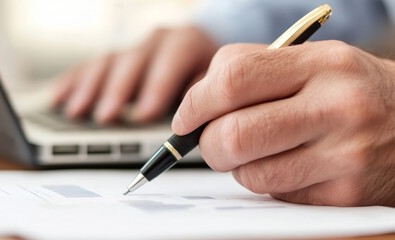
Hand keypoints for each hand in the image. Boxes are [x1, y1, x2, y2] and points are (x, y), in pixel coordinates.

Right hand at [51, 26, 216, 122]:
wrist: (197, 48)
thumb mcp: (213, 78)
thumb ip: (203, 94)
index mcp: (185, 43)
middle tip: (106, 117)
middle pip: (132, 62)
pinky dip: (74, 82)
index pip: (170, 61)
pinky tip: (59, 97)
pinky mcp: (117, 58)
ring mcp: (133, 48)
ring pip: (107, 64)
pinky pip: (91, 67)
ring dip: (90, 89)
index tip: (145, 115)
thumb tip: (191, 116)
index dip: (156, 88)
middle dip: (118, 91)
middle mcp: (156, 41)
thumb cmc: (205, 70)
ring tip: (76, 112)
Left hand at [172, 41, 394, 206]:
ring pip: (250, 173)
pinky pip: (276, 194)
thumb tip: (196, 109)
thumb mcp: (313, 63)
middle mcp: (336, 106)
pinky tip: (288, 166)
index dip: (196, 102)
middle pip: (233, 133)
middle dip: (208, 144)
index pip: (232, 78)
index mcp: (321, 64)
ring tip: (258, 152)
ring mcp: (344, 154)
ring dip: (238, 167)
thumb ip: (253, 76)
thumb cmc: (354, 91)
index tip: (186, 118)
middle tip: (213, 142)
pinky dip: (267, 182)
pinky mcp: (345, 193)